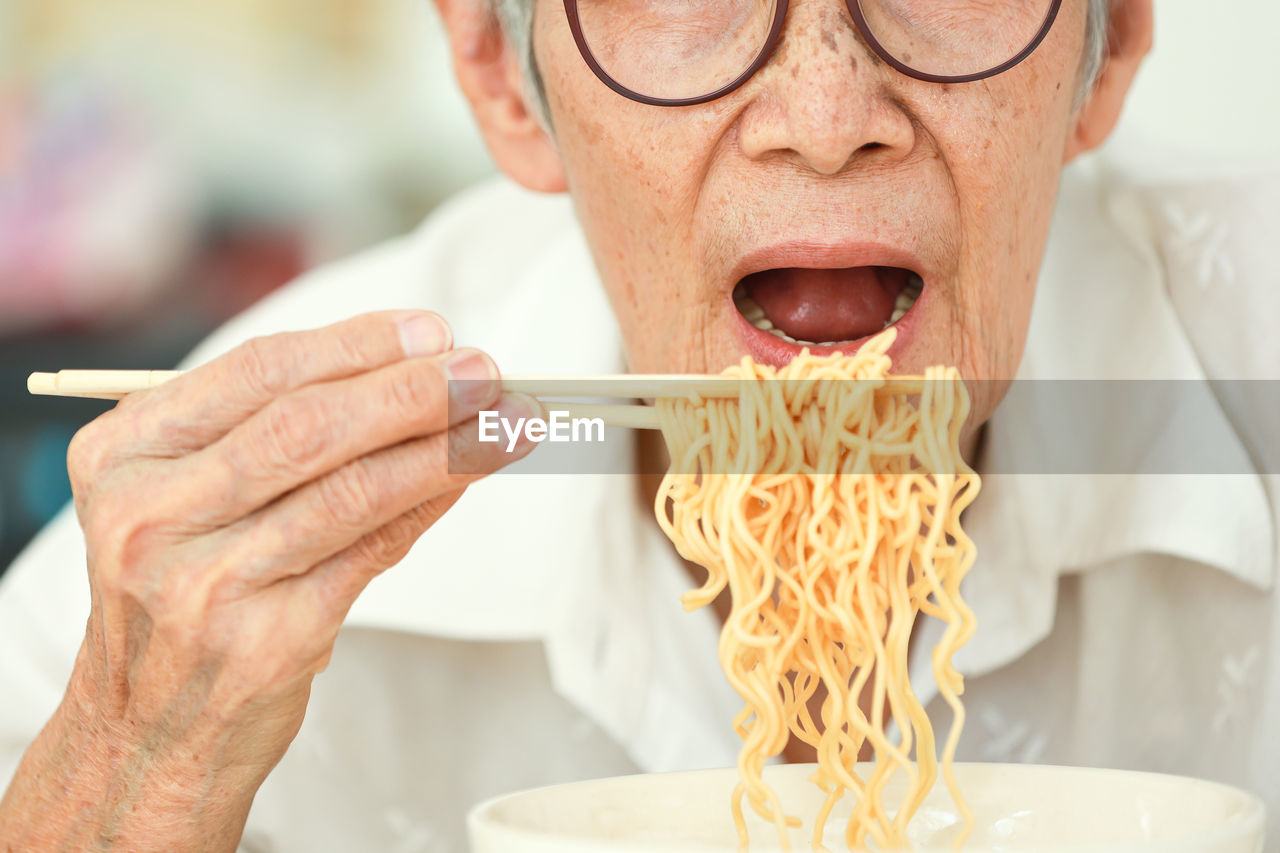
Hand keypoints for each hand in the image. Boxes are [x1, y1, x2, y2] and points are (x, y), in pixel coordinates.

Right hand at [0, 310, 538, 850]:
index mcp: (119, 457)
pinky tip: (470, 475)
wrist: (145, 736)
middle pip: (307, 426)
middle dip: (411, 390)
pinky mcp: (268, 639)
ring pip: (352, 488)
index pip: (256, 372)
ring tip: (504, 419)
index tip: (429, 331)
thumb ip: (263, 433)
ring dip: (443, 447)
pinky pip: (372, 549)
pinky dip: (431, 503)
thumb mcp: (178, 502)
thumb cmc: (175, 600)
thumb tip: (408, 369)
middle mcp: (150, 517)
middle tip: (482, 370)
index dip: (357, 345)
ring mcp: (206, 584)